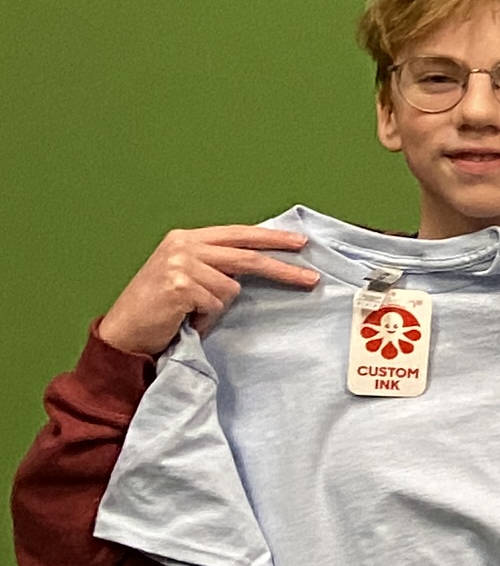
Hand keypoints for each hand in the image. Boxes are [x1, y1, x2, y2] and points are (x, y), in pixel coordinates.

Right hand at [98, 225, 321, 356]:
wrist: (123, 331)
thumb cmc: (158, 308)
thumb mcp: (186, 275)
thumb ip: (216, 264)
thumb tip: (259, 263)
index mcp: (186, 238)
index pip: (239, 234)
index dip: (271, 238)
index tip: (300, 242)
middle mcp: (182, 246)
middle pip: (246, 256)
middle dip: (282, 269)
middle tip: (311, 279)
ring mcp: (180, 264)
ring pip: (231, 288)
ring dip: (217, 308)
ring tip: (192, 313)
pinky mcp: (180, 286)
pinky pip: (216, 305)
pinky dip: (205, 318)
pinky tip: (185, 319)